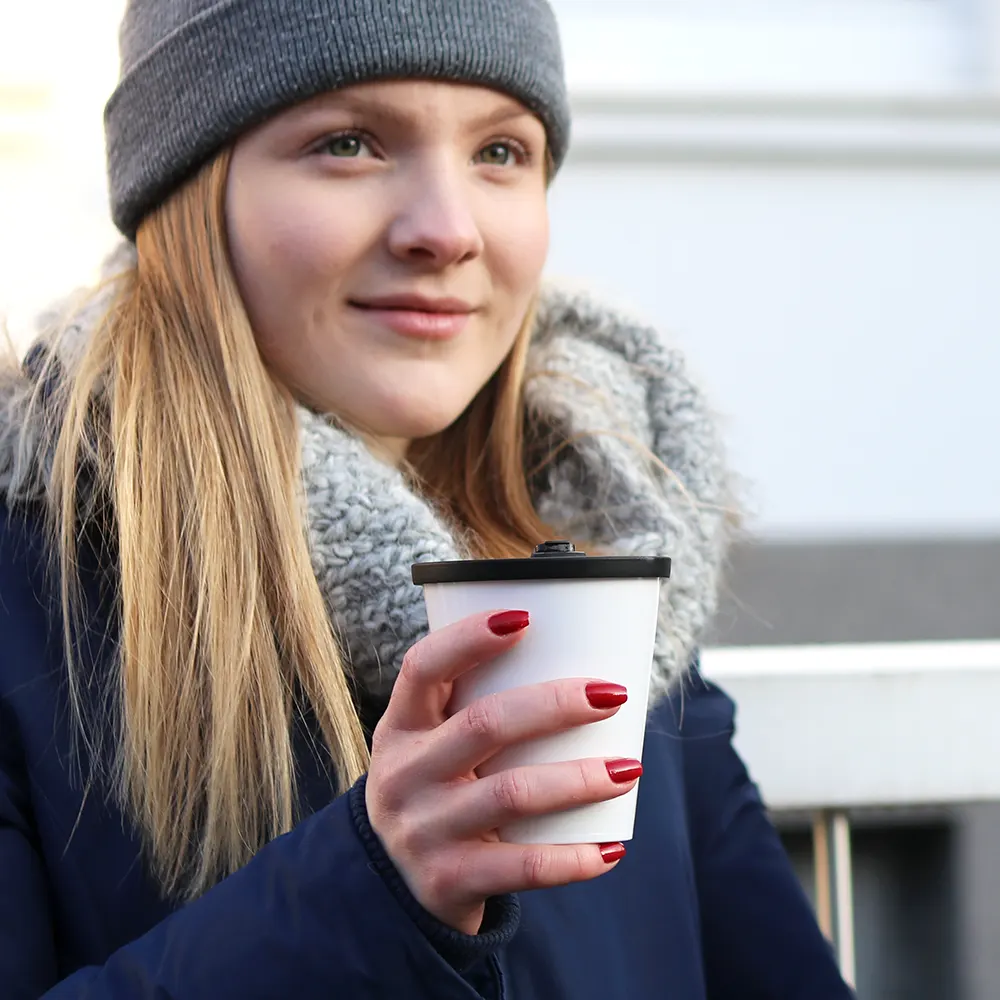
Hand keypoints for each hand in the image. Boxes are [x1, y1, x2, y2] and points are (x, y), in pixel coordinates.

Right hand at [365, 609, 640, 935]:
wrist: (392, 886)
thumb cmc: (435, 788)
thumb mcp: (429, 744)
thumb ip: (475, 706)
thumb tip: (577, 656)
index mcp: (401, 726)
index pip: (422, 668)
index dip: (468, 639)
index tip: (525, 618)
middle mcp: (404, 774)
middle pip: (484, 724)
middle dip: (555, 704)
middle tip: (612, 693)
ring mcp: (423, 830)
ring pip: (512, 794)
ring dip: (579, 779)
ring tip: (629, 768)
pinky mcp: (448, 880)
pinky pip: (521, 867)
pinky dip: (572, 859)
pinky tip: (611, 848)